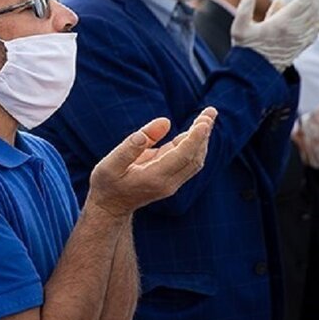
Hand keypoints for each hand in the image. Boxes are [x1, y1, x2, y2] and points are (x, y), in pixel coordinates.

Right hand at [87, 108, 215, 217]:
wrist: (110, 208)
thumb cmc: (107, 184)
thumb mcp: (110, 164)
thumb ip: (133, 144)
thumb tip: (165, 122)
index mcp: (154, 178)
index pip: (183, 156)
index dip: (195, 138)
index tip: (204, 120)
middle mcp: (168, 183)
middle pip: (195, 157)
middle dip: (204, 134)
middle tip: (211, 111)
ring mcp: (172, 183)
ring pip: (195, 159)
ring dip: (203, 138)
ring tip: (207, 116)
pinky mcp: (171, 178)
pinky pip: (189, 160)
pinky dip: (195, 143)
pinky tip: (197, 128)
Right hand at [231, 0, 318, 70]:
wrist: (256, 74)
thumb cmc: (247, 50)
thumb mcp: (239, 30)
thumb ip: (243, 12)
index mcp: (281, 25)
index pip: (302, 4)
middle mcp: (295, 31)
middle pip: (315, 9)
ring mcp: (301, 39)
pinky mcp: (302, 44)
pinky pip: (317, 28)